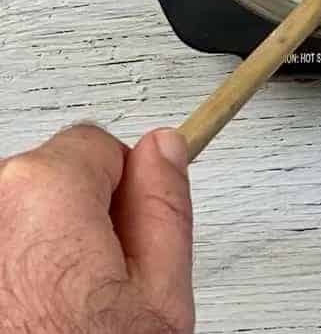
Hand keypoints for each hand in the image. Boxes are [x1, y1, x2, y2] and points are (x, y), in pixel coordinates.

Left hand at [0, 124, 193, 333]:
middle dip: (81, 220)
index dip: (126, 194)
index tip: (131, 235)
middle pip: (52, 181)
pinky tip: (32, 316)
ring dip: (42, 250)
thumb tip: (164, 151)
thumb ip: (164, 207)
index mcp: (43, 190)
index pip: (98, 145)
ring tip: (62, 312)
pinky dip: (13, 274)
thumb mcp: (159, 297)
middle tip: (102, 288)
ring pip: (21, 220)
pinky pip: (3, 249)